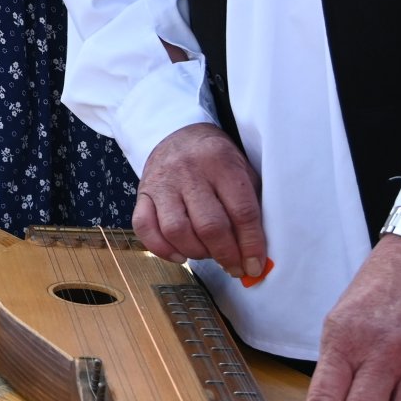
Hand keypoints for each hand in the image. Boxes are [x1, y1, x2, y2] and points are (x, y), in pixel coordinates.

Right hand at [133, 122, 267, 280]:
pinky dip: (161, 248)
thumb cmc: (218, 160)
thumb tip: (258, 254)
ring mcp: (162, 182)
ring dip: (196, 252)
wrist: (179, 133)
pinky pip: (144, 227)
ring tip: (208, 254)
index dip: (251, 245)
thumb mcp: (243, 171)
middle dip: (226, 255)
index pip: (241, 212)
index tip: (255, 266)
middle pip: (209, 225)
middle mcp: (189, 171)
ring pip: (176, 230)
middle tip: (235, 267)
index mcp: (221, 163)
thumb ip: (251, 206)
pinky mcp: (143, 192)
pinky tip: (180, 253)